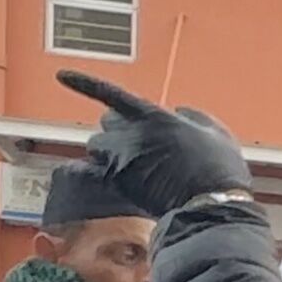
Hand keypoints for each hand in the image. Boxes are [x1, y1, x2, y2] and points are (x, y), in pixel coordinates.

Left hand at [57, 70, 251, 214]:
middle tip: (138, 139)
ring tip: (134, 162)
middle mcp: (131, 135)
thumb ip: (192, 115)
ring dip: (110, 150)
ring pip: (98, 147)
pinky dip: (112, 173)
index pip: (110, 94)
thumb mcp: (216, 131)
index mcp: (153, 117)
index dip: (84, 83)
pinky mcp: (120, 184)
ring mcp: (123, 161)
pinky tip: (132, 179)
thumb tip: (179, 111)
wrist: (212, 205)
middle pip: (106, 122)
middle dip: (118, 128)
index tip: (62, 76)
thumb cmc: (219, 168)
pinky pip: (102, 172)